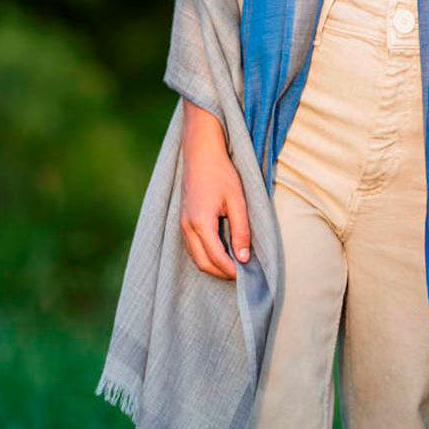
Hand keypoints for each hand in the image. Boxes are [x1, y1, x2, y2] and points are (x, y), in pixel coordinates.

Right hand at [179, 100, 250, 279]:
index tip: (247, 275)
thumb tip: (244, 258)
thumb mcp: (237, 201)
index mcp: (200, 222)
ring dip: (213, 265)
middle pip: (202, 263)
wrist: (201, 153)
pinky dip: (205, 255)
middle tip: (242, 275)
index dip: (231, 270)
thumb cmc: (222, 174)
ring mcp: (182, 223)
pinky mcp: (183, 220)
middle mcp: (187, 226)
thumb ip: (241, 230)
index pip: (215, 258)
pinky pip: (192, 246)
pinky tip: (221, 252)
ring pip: (195, 256)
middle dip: (221, 273)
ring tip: (234, 265)